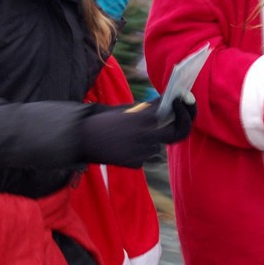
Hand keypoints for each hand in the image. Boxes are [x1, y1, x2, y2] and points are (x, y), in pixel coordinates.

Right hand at [80, 97, 195, 167]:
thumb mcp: (124, 111)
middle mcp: (146, 135)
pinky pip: (145, 157)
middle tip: (181, 117)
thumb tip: (163, 106)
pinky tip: (124, 146)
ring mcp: (142, 151)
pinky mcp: (136, 164)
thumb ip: (144, 110)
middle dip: (183, 124)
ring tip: (134, 135)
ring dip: (152, 141)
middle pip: (176, 133)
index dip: (178, 106)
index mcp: (142, 118)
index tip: (180, 101)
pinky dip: (140, 152)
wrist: (80, 140)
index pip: (169, 110)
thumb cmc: (101, 121)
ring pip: (157, 146)